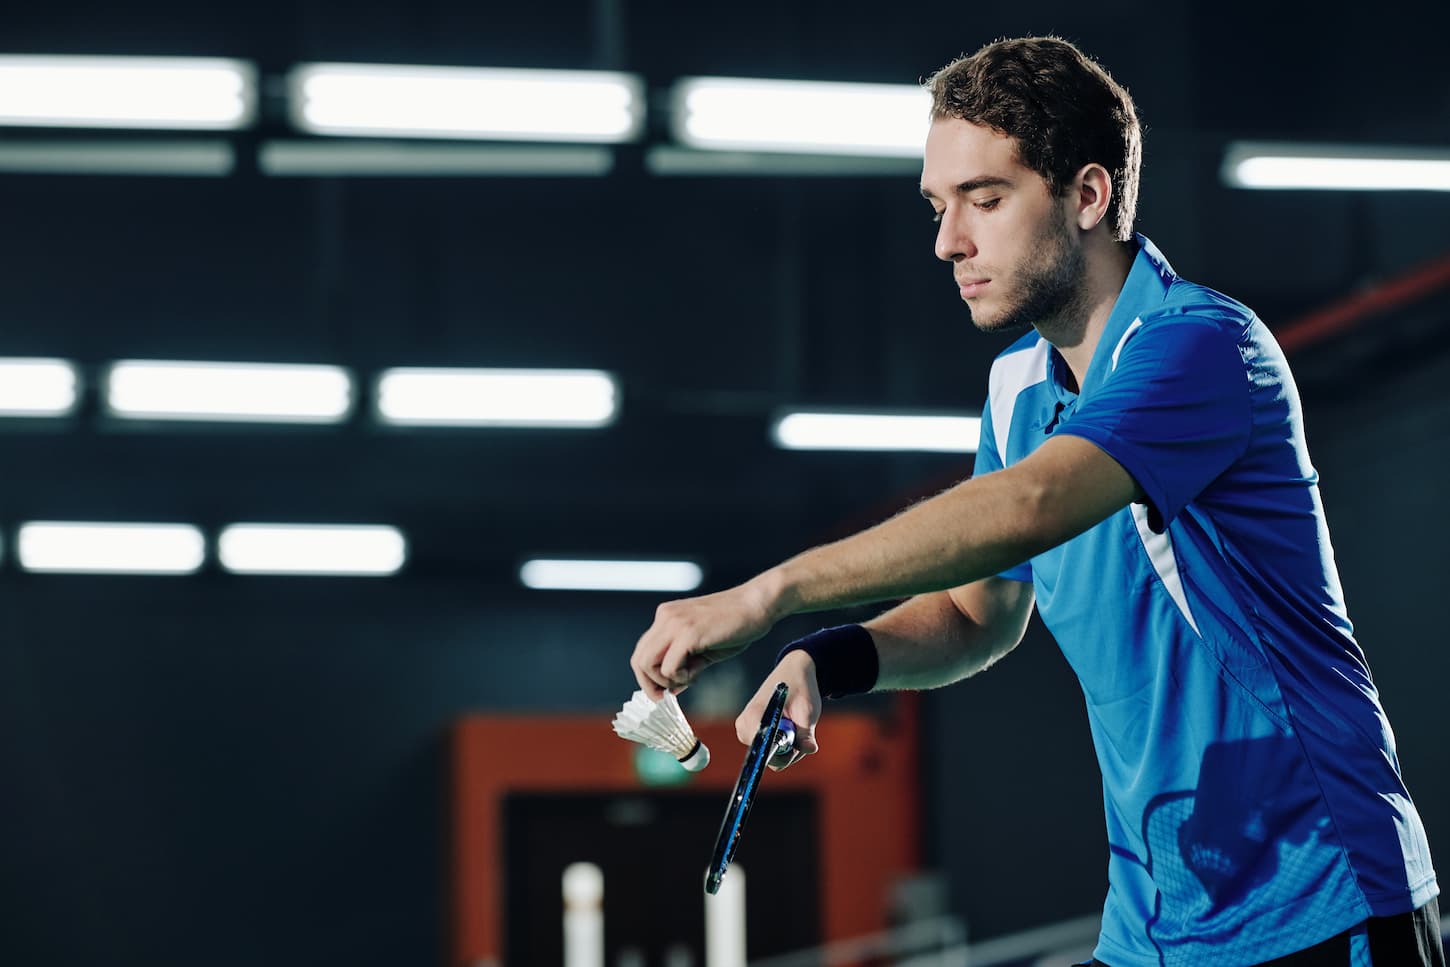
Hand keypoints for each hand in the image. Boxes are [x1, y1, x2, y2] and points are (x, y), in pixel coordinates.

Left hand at [631, 575, 780, 698]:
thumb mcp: (703, 645)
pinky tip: (696, 673)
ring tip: (688, 679)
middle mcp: (665, 617)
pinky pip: (669, 667)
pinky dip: (679, 678)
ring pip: (647, 664)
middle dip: (651, 684)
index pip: (642, 651)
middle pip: (638, 660)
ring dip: (664, 681)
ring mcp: (675, 624)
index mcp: (667, 617)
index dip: (649, 677)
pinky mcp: (688, 633)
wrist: (758, 604)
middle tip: (668, 696)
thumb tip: (671, 687)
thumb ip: (684, 662)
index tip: (665, 690)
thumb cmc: (736, 624)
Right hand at [736, 650, 821, 770]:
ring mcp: (747, 731)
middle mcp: (745, 726)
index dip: (780, 753)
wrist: (794, 672)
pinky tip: (789, 728)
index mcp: (754, 717)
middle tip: (799, 731)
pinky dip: (784, 745)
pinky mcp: (753, 733)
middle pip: (768, 758)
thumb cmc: (800, 688)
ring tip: (795, 726)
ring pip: (771, 756)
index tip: (794, 747)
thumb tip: (810, 749)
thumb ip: (806, 732)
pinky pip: (771, 751)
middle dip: (788, 751)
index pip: (762, 751)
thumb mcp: (807, 709)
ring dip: (789, 748)